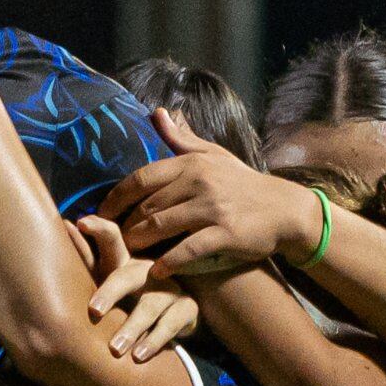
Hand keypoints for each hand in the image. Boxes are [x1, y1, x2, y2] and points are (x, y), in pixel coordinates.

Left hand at [74, 213, 200, 361]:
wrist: (170, 318)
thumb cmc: (128, 297)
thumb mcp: (106, 280)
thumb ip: (88, 257)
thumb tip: (67, 225)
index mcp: (125, 261)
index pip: (112, 239)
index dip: (99, 229)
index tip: (81, 223)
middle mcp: (148, 269)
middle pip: (128, 276)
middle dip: (111, 292)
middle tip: (94, 311)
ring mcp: (170, 288)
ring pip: (150, 306)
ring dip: (132, 328)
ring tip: (115, 349)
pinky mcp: (187, 308)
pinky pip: (171, 325)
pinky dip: (154, 341)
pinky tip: (139, 356)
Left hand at [111, 117, 320, 276]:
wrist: (284, 209)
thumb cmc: (244, 184)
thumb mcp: (214, 155)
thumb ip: (181, 139)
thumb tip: (156, 113)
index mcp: (192, 164)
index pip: (141, 178)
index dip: (115, 198)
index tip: (101, 213)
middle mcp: (199, 182)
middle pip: (146, 206)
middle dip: (125, 225)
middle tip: (113, 240)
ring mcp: (213, 208)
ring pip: (161, 226)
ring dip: (139, 243)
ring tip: (129, 254)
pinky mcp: (226, 234)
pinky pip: (188, 250)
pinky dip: (169, 263)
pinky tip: (156, 273)